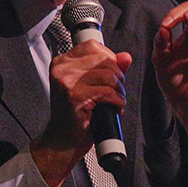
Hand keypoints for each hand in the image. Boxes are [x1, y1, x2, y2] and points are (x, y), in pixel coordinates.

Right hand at [32, 41, 132, 186]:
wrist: (63, 139)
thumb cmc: (76, 114)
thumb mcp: (90, 85)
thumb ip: (108, 68)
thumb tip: (126, 57)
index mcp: (62, 62)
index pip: (94, 47)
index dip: (110, 59)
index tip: (112, 74)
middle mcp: (62, 69)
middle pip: (104, 60)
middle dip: (118, 76)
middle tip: (116, 91)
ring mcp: (67, 82)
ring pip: (109, 76)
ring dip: (119, 91)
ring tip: (115, 101)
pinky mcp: (76, 97)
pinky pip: (108, 92)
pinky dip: (117, 102)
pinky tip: (114, 108)